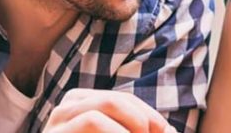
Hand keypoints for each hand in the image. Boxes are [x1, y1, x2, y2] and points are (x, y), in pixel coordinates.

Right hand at [43, 89, 176, 132]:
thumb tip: (172, 131)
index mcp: (84, 105)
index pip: (125, 100)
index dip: (150, 116)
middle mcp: (68, 107)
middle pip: (117, 100)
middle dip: (143, 120)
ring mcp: (58, 120)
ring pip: (106, 105)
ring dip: (132, 124)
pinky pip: (93, 120)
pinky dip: (118, 132)